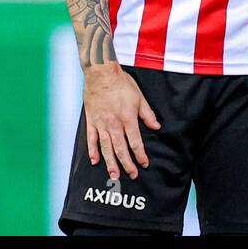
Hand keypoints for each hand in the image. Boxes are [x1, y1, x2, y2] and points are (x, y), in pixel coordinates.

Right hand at [83, 62, 160, 179]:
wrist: (101, 73)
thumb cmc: (121, 83)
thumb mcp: (139, 97)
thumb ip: (147, 114)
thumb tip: (156, 126)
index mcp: (127, 119)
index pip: (135, 142)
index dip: (140, 155)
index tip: (144, 164)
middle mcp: (114, 124)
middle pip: (120, 149)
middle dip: (127, 164)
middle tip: (131, 175)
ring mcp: (101, 124)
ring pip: (106, 148)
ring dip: (110, 163)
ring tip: (114, 175)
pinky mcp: (91, 121)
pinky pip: (91, 139)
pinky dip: (92, 151)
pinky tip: (95, 160)